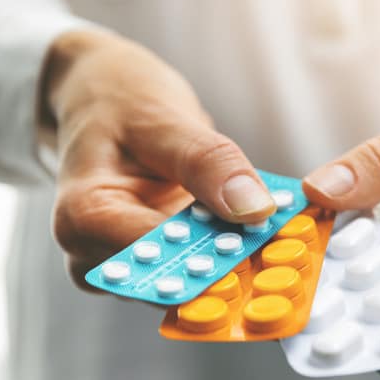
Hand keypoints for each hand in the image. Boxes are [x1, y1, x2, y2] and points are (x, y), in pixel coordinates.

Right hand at [46, 30, 275, 288]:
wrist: (103, 100)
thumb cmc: (120, 102)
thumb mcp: (163, 119)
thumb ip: (207, 162)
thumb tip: (254, 209)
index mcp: (83, 218)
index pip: (157, 256)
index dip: (217, 258)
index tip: (274, 253)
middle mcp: (96, 254)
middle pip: (176, 278)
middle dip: (237, 270)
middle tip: (296, 259)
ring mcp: (127, 262)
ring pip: (193, 279)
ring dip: (242, 266)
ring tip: (291, 248)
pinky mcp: (155, 258)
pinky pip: (199, 265)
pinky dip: (235, 252)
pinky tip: (271, 238)